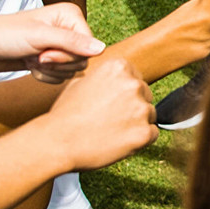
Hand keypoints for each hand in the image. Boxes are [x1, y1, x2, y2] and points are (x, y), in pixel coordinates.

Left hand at [0, 3, 101, 80]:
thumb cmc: (5, 34)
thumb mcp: (40, 36)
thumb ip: (72, 42)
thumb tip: (101, 49)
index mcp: (71, 16)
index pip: (89, 46)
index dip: (67, 55)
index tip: (44, 52)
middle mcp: (68, 29)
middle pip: (81, 60)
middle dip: (57, 64)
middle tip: (37, 56)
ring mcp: (58, 45)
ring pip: (70, 71)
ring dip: (48, 71)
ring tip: (31, 59)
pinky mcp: (49, 59)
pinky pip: (59, 77)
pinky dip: (43, 76)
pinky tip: (29, 65)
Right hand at [41, 58, 157, 169]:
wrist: (57, 142)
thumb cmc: (65, 113)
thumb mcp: (80, 82)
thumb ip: (103, 76)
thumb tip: (115, 76)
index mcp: (119, 67)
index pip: (136, 79)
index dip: (122, 95)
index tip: (109, 104)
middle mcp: (134, 84)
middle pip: (145, 96)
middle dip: (132, 108)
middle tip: (108, 120)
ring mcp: (141, 108)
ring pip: (150, 115)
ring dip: (136, 124)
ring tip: (110, 131)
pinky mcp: (144, 132)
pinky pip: (152, 134)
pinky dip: (139, 140)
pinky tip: (118, 142)